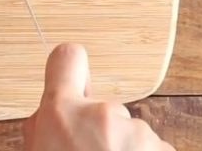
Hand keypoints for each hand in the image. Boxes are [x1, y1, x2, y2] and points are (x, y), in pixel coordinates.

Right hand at [24, 44, 174, 150]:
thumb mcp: (37, 149)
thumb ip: (44, 125)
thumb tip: (50, 116)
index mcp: (62, 113)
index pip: (66, 58)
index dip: (70, 66)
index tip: (77, 77)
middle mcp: (102, 115)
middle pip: (104, 108)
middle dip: (101, 130)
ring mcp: (137, 133)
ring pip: (130, 131)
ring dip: (125, 148)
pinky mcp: (164, 148)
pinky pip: (154, 147)